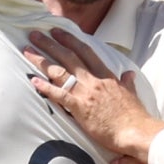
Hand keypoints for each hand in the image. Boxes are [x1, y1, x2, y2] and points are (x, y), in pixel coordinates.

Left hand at [24, 28, 161, 158]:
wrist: (136, 131)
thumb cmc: (135, 116)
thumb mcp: (132, 94)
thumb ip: (127, 83)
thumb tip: (129, 74)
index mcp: (106, 76)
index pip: (85, 52)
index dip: (70, 40)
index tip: (58, 32)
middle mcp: (94, 80)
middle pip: (68, 57)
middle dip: (50, 43)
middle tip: (35, 34)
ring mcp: (86, 93)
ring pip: (60, 71)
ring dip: (41, 60)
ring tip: (27, 51)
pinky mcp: (80, 108)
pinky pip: (59, 95)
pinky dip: (45, 88)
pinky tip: (34, 81)